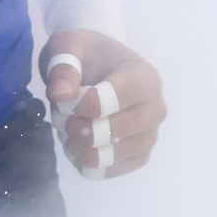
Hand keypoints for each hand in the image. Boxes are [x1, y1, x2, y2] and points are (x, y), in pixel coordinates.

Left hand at [41, 30, 166, 178]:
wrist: (101, 68)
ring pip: (110, 156)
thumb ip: (63, 64)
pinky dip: (85, 163)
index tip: (61, 98)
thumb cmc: (88, 55)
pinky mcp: (139, 156)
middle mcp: (155, 109)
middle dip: (75, 127)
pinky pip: (109, 171)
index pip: (110, 100)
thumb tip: (60, 94)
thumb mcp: (69, 45)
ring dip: (78, 146)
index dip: (77, 104)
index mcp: (144, 78)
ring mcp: (150, 135)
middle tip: (60, 114)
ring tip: (67, 128)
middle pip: (112, 132)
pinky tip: (75, 144)